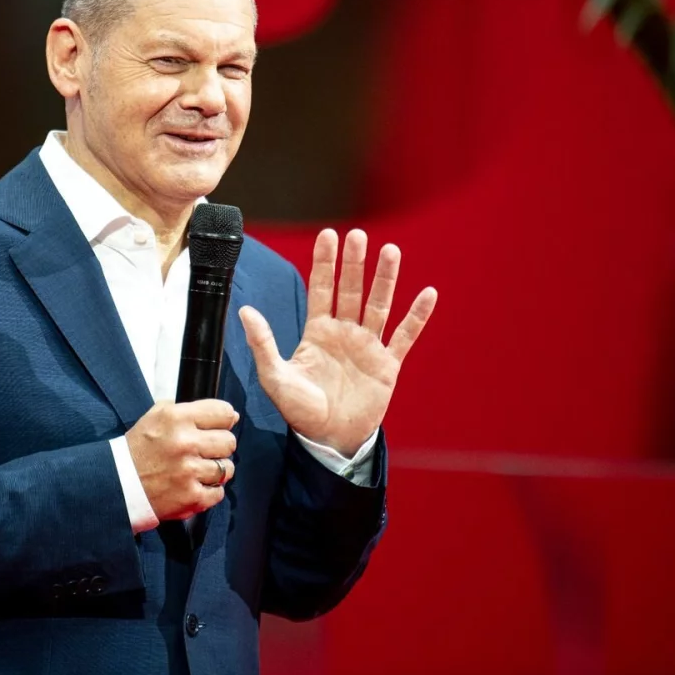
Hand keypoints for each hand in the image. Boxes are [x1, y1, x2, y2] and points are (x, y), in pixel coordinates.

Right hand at [125, 399, 238, 520]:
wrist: (118, 484)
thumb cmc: (139, 449)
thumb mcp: (156, 416)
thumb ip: (189, 409)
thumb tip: (230, 414)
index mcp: (177, 418)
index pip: (223, 412)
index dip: (225, 419)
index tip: (221, 425)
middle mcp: (185, 443)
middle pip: (229, 441)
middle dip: (220, 446)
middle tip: (205, 451)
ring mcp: (189, 472)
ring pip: (227, 468)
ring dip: (216, 470)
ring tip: (199, 470)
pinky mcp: (191, 497)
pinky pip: (218, 492)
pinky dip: (210, 491)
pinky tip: (195, 486)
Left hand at [240, 229, 436, 456]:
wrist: (328, 439)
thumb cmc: (300, 410)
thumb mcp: (275, 376)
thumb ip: (263, 342)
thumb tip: (245, 311)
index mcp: (318, 331)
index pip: (322, 288)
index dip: (325, 262)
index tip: (329, 235)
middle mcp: (345, 332)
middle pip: (351, 290)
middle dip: (354, 263)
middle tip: (358, 236)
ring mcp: (368, 346)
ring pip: (379, 305)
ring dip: (386, 279)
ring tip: (391, 251)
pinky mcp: (387, 364)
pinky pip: (405, 336)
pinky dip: (417, 316)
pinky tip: (428, 294)